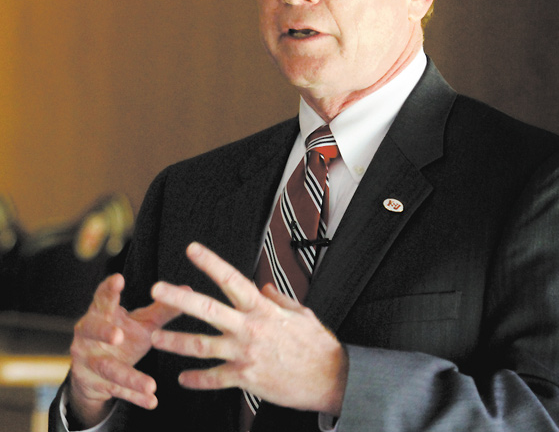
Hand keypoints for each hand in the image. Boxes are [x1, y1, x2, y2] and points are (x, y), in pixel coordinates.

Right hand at [68, 273, 182, 427]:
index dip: (109, 289)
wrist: (95, 372)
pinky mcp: (98, 384)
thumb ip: (162, 308)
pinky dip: (134, 397)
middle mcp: (89, 336)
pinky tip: (152, 401)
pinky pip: (117, 391)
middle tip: (118, 334)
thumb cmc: (122, 335)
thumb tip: (188, 289)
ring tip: (151, 384)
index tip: (118, 279)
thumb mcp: (141, 322)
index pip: (102, 298)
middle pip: (92, 330)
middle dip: (104, 332)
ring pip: (108, 368)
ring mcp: (91, 362)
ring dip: (129, 376)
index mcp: (101, 314)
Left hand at [151, 242, 348, 415]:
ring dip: (175, 342)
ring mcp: (245, 355)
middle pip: (207, 310)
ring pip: (202, 347)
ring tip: (155, 338)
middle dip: (179, 298)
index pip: (231, 279)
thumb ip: (279, 298)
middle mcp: (249, 329)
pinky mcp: (246, 379)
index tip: (192, 249)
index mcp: (262, 308)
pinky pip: (214, 380)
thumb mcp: (301, 313)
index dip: (211, 262)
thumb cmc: (318, 343)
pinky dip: (197, 380)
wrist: (331, 378)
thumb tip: (264, 287)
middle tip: (156, 289)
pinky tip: (182, 379)